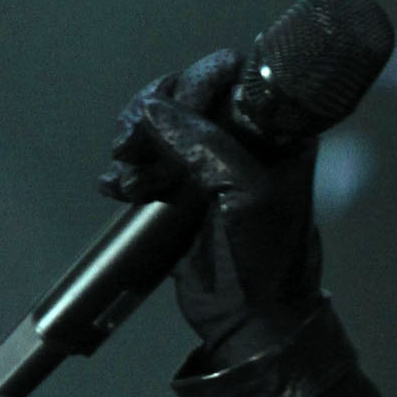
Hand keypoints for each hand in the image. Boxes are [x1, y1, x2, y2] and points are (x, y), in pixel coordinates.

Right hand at [97, 46, 323, 349]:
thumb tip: (152, 110)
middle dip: (153, 115)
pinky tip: (118, 187)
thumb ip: (204, 143)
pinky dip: (128, 168)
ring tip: (128, 178)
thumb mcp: (246, 194)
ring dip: (136, 143)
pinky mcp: (183, 185)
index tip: (175, 112)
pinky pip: (147, 155)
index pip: (231, 73)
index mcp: (278, 131)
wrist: (247, 323)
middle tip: (132, 148)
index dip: (196, 83)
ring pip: (160, 121)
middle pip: (187, 91)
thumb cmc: (263, 262)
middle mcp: (246, 137)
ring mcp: (211, 159)